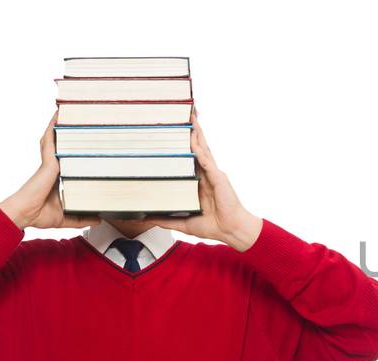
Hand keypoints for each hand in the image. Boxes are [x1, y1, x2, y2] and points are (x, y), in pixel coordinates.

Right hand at [0, 115, 99, 229]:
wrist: (24, 215)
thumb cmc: (39, 215)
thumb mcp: (67, 217)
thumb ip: (82, 217)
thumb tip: (99, 218)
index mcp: (58, 176)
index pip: (69, 157)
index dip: (76, 146)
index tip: (89, 137)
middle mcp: (53, 166)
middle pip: (63, 143)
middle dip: (70, 129)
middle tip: (83, 115)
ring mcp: (49, 162)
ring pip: (56, 137)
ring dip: (62, 122)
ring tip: (72, 107)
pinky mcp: (47, 161)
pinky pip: (51, 139)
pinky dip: (54, 126)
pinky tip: (59, 114)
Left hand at [145, 109, 262, 250]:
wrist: (232, 231)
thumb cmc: (213, 225)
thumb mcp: (183, 222)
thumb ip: (164, 219)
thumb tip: (145, 218)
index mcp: (199, 181)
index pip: (189, 158)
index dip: (182, 143)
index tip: (172, 130)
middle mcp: (206, 174)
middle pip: (197, 147)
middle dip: (191, 130)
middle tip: (183, 112)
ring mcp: (213, 174)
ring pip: (203, 148)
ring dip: (197, 132)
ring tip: (190, 115)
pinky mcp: (218, 178)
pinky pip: (207, 161)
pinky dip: (200, 149)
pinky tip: (194, 138)